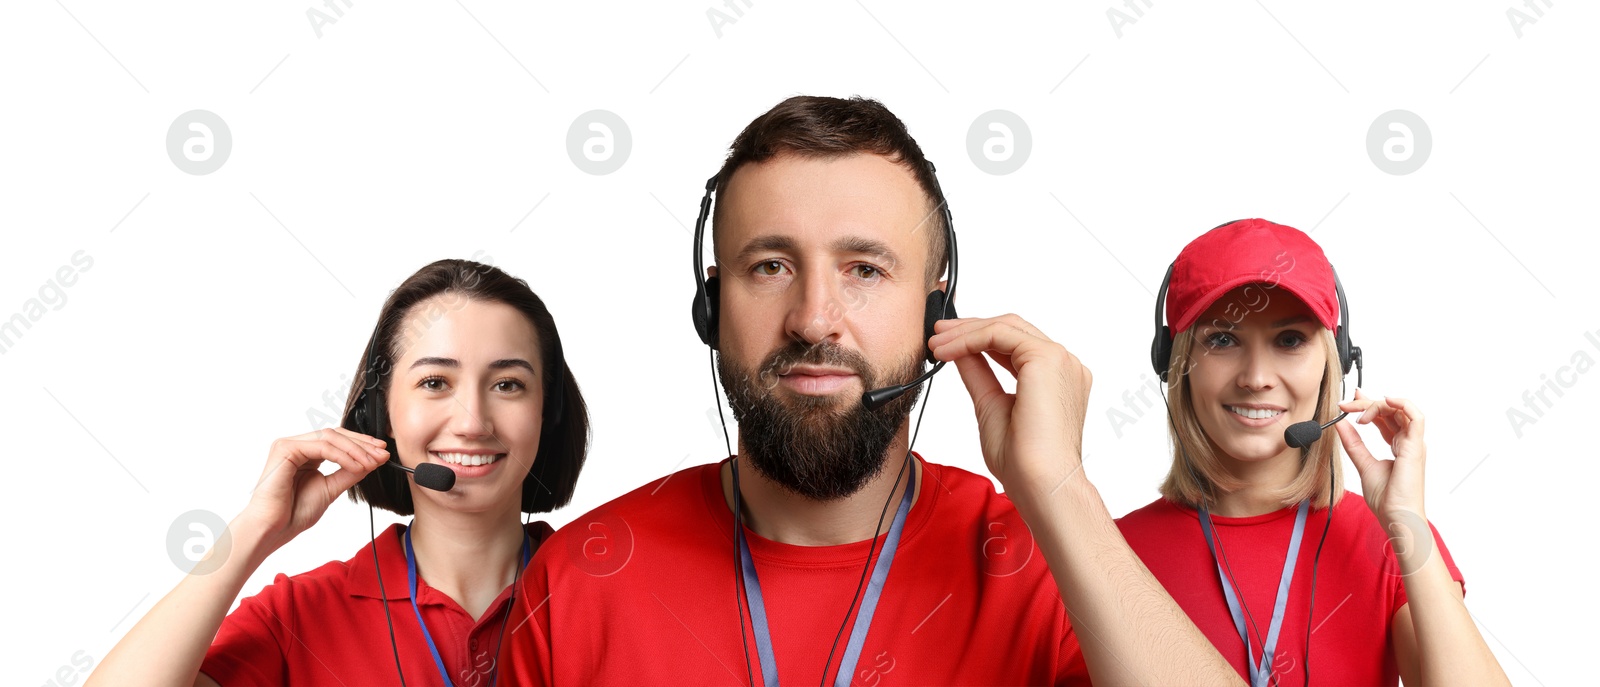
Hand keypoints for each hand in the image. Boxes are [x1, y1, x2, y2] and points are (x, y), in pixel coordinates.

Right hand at [234, 427, 390, 556]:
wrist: (273, 529)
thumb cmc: (294, 513)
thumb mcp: (331, 489)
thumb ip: (350, 472)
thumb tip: (373, 460)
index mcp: (307, 454)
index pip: (338, 441)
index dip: (362, 444)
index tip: (382, 453)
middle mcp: (298, 446)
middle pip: (336, 434)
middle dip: (362, 444)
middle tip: (382, 453)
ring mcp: (289, 445)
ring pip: (330, 437)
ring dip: (355, 449)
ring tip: (372, 463)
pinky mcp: (285, 448)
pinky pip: (321, 447)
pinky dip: (342, 455)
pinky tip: (356, 466)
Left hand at [927, 315, 1091, 501]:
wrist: (1040, 482)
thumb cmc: (1023, 460)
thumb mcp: (991, 406)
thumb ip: (979, 375)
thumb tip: (961, 352)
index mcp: (1056, 379)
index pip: (1015, 344)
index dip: (979, 339)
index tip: (947, 343)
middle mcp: (1063, 365)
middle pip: (1012, 329)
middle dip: (970, 328)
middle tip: (937, 333)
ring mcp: (1060, 360)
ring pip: (1006, 327)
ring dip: (966, 332)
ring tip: (936, 343)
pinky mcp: (1048, 358)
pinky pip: (1001, 334)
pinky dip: (970, 338)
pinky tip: (948, 350)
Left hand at [1333, 389, 1427, 523]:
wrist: (1396, 516)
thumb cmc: (1386, 498)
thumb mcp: (1363, 464)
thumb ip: (1353, 443)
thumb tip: (1340, 424)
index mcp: (1399, 445)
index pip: (1386, 417)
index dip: (1369, 405)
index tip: (1349, 401)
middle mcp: (1408, 442)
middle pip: (1390, 411)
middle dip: (1366, 403)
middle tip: (1344, 405)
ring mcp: (1413, 443)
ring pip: (1400, 410)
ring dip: (1376, 404)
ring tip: (1357, 411)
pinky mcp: (1415, 446)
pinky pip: (1416, 417)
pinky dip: (1402, 404)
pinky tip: (1385, 400)